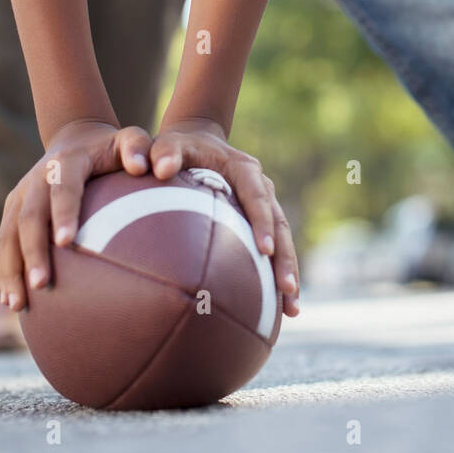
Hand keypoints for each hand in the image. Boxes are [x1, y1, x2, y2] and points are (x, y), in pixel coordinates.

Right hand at [0, 119, 152, 310]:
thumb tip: (148, 168)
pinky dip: (5, 271)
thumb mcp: (131, 140)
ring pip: (9, 233)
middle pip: (29, 216)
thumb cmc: (113, 149)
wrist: (76, 139)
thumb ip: (141, 148)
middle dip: (33, 251)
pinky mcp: (13, 209)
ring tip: (18, 304)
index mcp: (67, 161)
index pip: (64, 186)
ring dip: (11, 269)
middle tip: (41, 284)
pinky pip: (4, 242)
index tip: (67, 242)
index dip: (64, 212)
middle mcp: (37, 177)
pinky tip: (11, 300)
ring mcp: (21, 194)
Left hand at [151, 116, 299, 316]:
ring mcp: (265, 203)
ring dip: (288, 273)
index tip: (264, 251)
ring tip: (292, 310)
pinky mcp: (260, 221)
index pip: (258, 196)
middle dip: (285, 258)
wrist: (195, 141)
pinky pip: (274, 249)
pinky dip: (277, 275)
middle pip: (280, 224)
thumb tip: (161, 168)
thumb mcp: (169, 144)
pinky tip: (279, 310)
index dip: (263, 223)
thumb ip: (165, 152)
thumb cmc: (179, 146)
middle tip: (287, 289)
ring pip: (283, 240)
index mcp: (244, 169)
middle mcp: (262, 186)